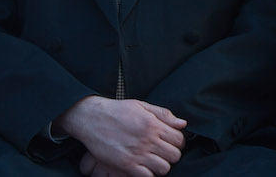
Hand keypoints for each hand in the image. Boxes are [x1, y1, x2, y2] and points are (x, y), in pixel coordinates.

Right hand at [57, 96, 186, 175]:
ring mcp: (137, 153)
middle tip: (164, 152)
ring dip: (162, 165)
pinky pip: (147, 176)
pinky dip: (148, 174)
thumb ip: (163, 114)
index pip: (179, 139)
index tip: (172, 143)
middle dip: (172, 155)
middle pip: (174, 155)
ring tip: (155, 160)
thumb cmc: (118, 111)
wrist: (92, 118)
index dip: (179, 142)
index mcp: (153, 124)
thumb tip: (183, 123)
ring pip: (164, 168)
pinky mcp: (126, 165)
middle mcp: (147, 140)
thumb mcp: (142, 106)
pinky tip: (144, 167)